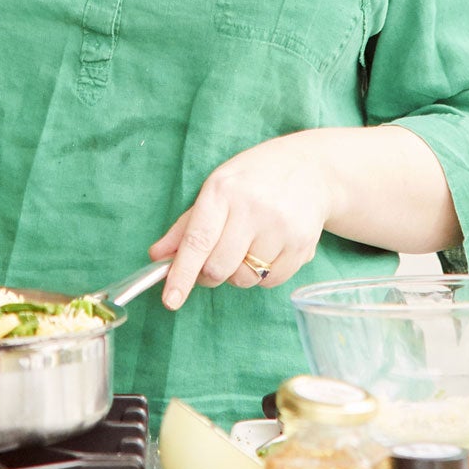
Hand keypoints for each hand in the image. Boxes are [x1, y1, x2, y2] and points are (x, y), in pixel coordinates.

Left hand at [149, 133, 343, 308]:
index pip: (197, 240)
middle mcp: (253, 208)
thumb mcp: (216, 188)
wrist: (311, 168)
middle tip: (214, 260)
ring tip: (247, 246)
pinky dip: (263, 275)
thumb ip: (185, 226)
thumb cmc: (254, 179)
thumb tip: (158, 257)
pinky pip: (271, 281)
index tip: (170, 300)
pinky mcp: (302, 245)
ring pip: (245, 278)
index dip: (182, 274)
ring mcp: (281, 227)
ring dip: (239, 273)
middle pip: (219, 268)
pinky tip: (269, 248)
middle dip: (210, 274)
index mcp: (223, 190)